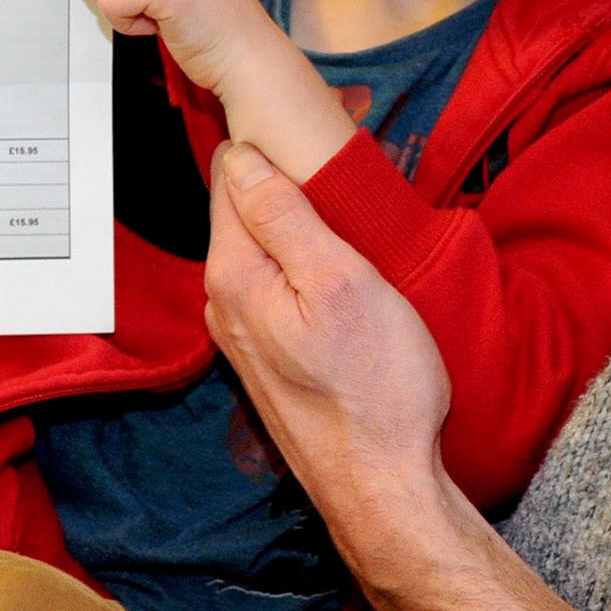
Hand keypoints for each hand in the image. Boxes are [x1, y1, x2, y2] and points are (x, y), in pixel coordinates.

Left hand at [206, 144, 573, 610]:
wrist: (385, 486)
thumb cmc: (376, 387)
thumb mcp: (342, 282)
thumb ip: (285, 216)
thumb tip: (242, 155)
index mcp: (235, 273)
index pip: (231, 172)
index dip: (274, 139)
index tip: (322, 125)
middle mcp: (225, 301)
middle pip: (244, 208)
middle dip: (286, 174)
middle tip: (348, 147)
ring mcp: (245, 331)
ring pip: (263, 245)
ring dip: (297, 216)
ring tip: (350, 195)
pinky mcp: (271, 353)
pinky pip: (277, 280)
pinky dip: (304, 257)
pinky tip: (342, 257)